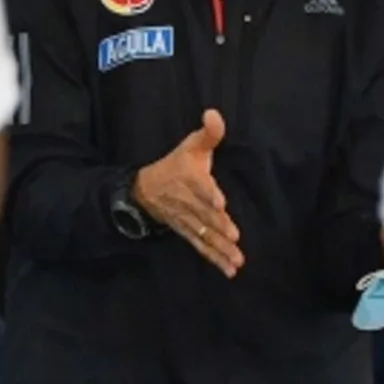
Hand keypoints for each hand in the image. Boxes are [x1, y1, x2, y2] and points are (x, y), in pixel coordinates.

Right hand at [133, 110, 243, 277]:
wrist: (146, 190)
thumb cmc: (175, 165)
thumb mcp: (190, 145)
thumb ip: (208, 133)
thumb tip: (214, 113)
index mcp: (190, 178)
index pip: (199, 186)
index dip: (209, 193)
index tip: (220, 202)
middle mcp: (189, 202)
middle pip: (204, 215)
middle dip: (218, 226)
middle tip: (234, 237)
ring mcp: (188, 220)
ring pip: (204, 235)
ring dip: (220, 248)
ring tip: (236, 260)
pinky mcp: (188, 232)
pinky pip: (201, 246)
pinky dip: (214, 258)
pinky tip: (229, 270)